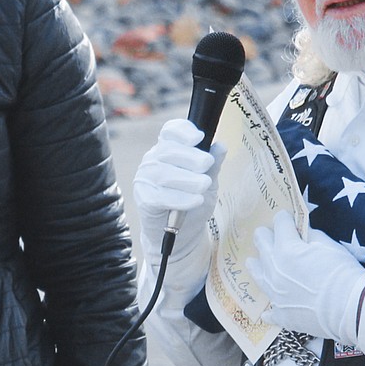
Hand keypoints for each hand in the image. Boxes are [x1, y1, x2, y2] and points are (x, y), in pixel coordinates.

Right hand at [133, 118, 223, 260]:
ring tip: (204, 186)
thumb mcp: (209, 182)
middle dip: (191, 157)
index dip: (183, 131)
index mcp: (168, 150)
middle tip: (207, 166)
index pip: (170, 131)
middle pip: (168, 150)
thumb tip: (220, 147)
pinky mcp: (144, 199)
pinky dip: (181, 199)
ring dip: (188, 179)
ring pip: (164, 173)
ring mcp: (145, 179)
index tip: (199, 137)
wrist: (183, 234)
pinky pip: (161, 196)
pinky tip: (195, 200)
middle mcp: (153, 161)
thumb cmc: (193, 203)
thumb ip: (213, 165)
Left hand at [247, 211, 364, 342]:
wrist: (349, 308)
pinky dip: (270, 310)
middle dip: (265, 236)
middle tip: (268, 234)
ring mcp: (275, 294)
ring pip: (257, 275)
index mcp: (286, 248)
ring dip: (256, 265)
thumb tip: (302, 230)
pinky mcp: (282, 314)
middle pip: (261, 245)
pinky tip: (267, 312)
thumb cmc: (342, 273)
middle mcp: (274, 269)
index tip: (286, 217)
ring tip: (252, 262)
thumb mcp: (329, 245)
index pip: (280, 224)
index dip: (284, 218)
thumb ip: (311, 235)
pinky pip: (270, 312)